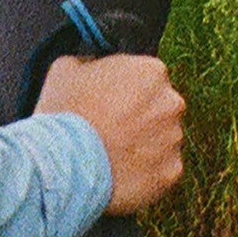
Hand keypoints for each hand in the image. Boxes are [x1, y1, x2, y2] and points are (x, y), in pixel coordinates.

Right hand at [35, 52, 184, 215]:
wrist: (63, 166)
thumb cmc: (65, 114)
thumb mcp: (67, 68)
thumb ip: (92, 63)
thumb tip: (94, 67)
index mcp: (152, 71)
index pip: (147, 77)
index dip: (126, 89)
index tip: (110, 101)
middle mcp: (171, 103)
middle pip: (160, 107)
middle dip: (141, 117)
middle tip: (112, 129)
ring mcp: (174, 140)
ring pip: (163, 139)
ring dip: (145, 145)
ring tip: (113, 155)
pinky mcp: (171, 173)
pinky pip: (162, 169)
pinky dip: (146, 172)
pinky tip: (120, 172)